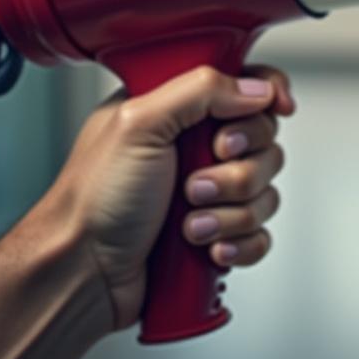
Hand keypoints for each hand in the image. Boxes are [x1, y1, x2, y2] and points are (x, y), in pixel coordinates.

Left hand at [42, 65, 294, 330]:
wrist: (82, 274)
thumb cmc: (92, 201)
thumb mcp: (139, 124)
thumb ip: (201, 90)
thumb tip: (256, 89)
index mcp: (179, 108)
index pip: (246, 84)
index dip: (268, 94)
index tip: (277, 108)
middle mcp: (198, 145)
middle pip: (265, 140)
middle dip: (237, 168)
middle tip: (196, 179)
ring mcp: (210, 190)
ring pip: (265, 190)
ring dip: (231, 210)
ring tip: (190, 221)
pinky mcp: (218, 231)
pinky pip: (259, 233)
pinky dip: (239, 241)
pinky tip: (208, 246)